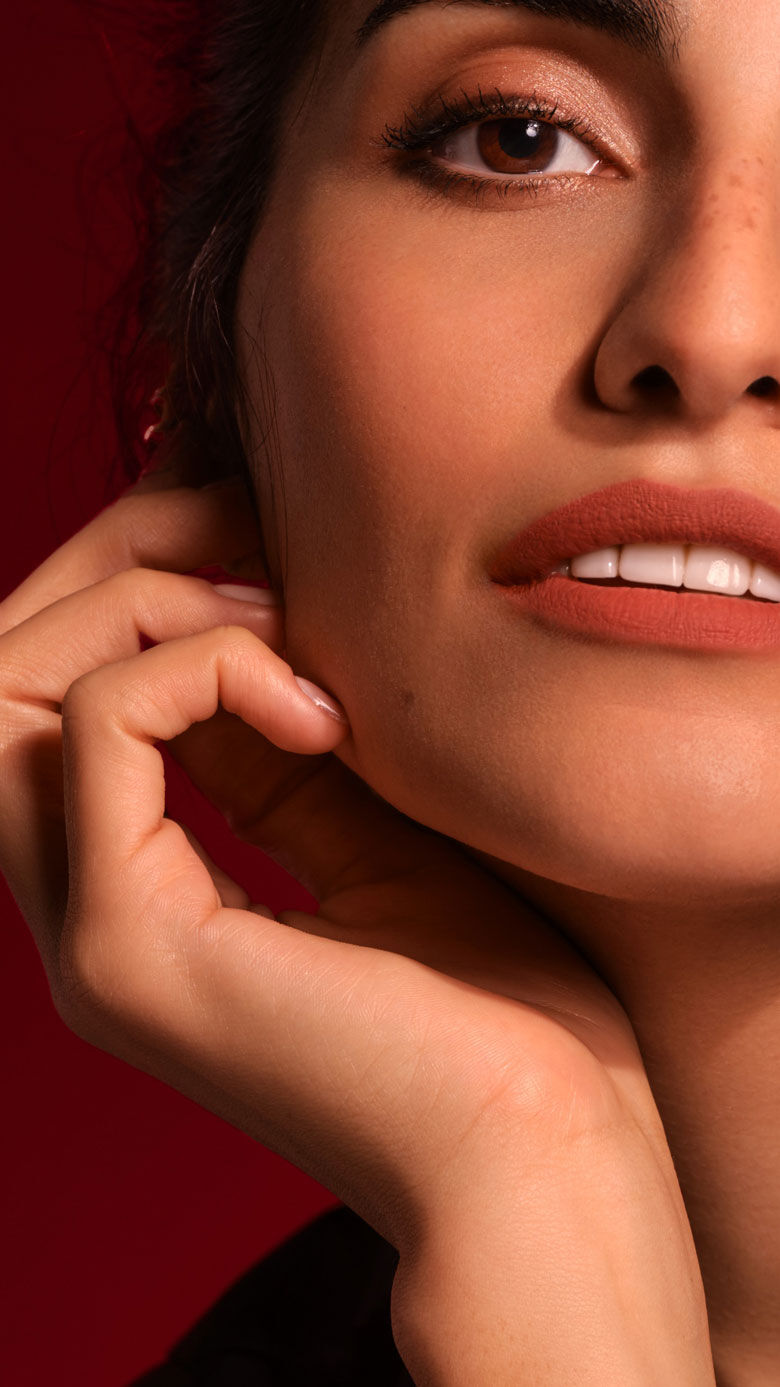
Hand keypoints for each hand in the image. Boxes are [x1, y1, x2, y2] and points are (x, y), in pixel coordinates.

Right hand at [0, 475, 714, 1382]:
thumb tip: (225, 621)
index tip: (270, 557)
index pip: (60, 700)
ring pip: (13, 689)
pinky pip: (95, 725)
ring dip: (150, 608)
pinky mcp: (129, 947)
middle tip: (254, 549)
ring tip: (283, 628)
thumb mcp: (369, 828)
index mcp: (141, 898)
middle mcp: (87, 918)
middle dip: (122, 570)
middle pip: (6, 678)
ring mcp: (90, 940)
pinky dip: (201, 670)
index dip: (143, 591)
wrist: (544, 1159)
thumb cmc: (491, 1005)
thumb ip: (272, 743)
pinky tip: (317, 714)